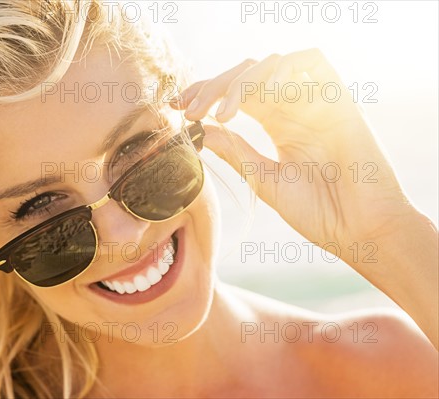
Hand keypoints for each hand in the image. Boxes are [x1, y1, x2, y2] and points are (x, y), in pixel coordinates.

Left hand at [172, 49, 417, 262]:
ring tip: (220, 114)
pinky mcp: (339, 98)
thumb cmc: (317, 211)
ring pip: (272, 65)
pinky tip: (259, 98)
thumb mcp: (263, 178)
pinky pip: (310, 62)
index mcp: (278, 124)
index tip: (176, 107)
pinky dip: (280, 71)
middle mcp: (295, 108)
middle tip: (190, 109)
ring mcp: (316, 101)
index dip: (206, 94)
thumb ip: (235, 150)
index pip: (236, 95)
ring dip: (239, 82)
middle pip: (248, 76)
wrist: (360, 230)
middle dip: (213, 86)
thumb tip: (199, 130)